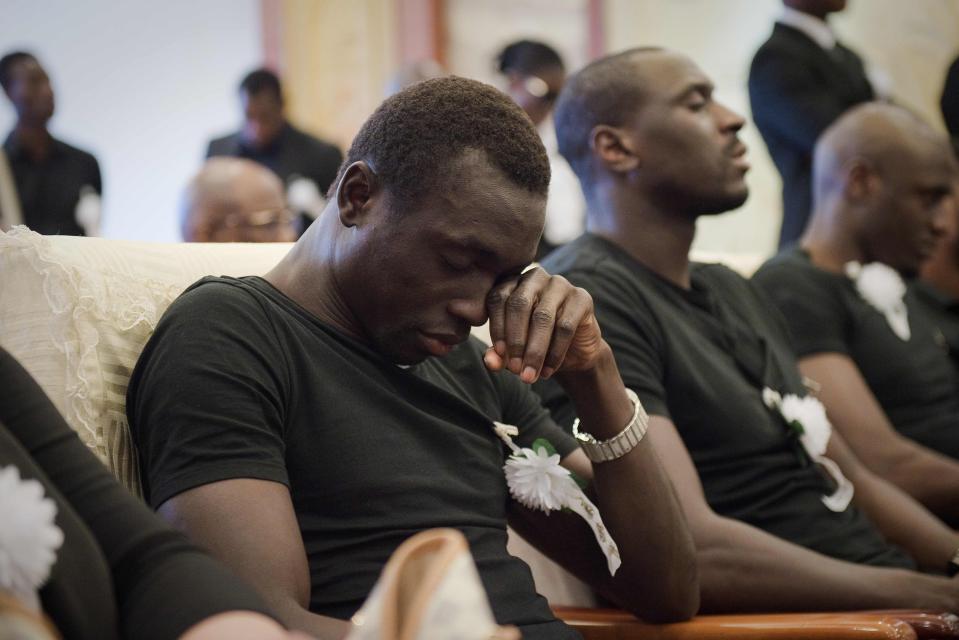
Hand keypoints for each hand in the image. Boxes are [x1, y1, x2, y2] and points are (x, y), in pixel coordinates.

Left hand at [483, 267, 604, 382]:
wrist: (573, 352)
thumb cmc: (535, 345)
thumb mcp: (513, 352)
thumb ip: (499, 355)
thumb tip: (490, 361)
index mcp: (511, 283)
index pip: (498, 299)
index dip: (497, 328)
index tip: (500, 356)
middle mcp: (534, 277)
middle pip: (519, 304)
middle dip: (516, 341)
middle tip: (515, 370)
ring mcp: (560, 284)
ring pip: (543, 317)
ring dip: (535, 351)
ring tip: (530, 376)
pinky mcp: (582, 298)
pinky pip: (565, 326)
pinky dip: (555, 353)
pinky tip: (548, 370)